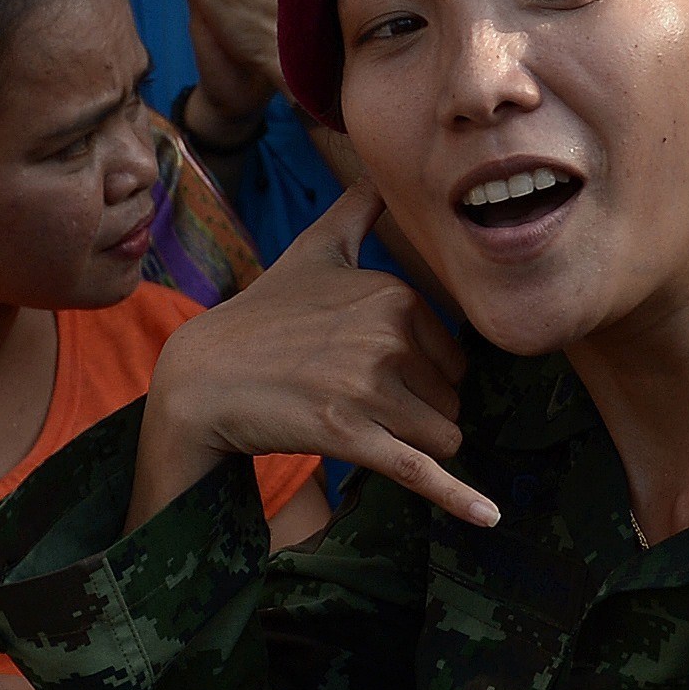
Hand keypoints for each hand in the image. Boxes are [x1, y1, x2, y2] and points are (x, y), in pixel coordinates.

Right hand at [138, 186, 496, 527]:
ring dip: (415, 447)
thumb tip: (379, 171)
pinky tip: (487, 518)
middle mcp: (388, 336)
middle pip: (453, 400)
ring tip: (360, 429)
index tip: (375, 374)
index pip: (456, 357)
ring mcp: (368, 387)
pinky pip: (421, 471)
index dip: (424, 376)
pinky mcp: (349, 435)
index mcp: (395, 295)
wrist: (201, 376)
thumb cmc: (262, 316)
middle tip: (359, 404)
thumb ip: (357, 211)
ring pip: (442, 437)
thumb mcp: (313, 251)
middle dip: (421, 413)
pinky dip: (458, 498)